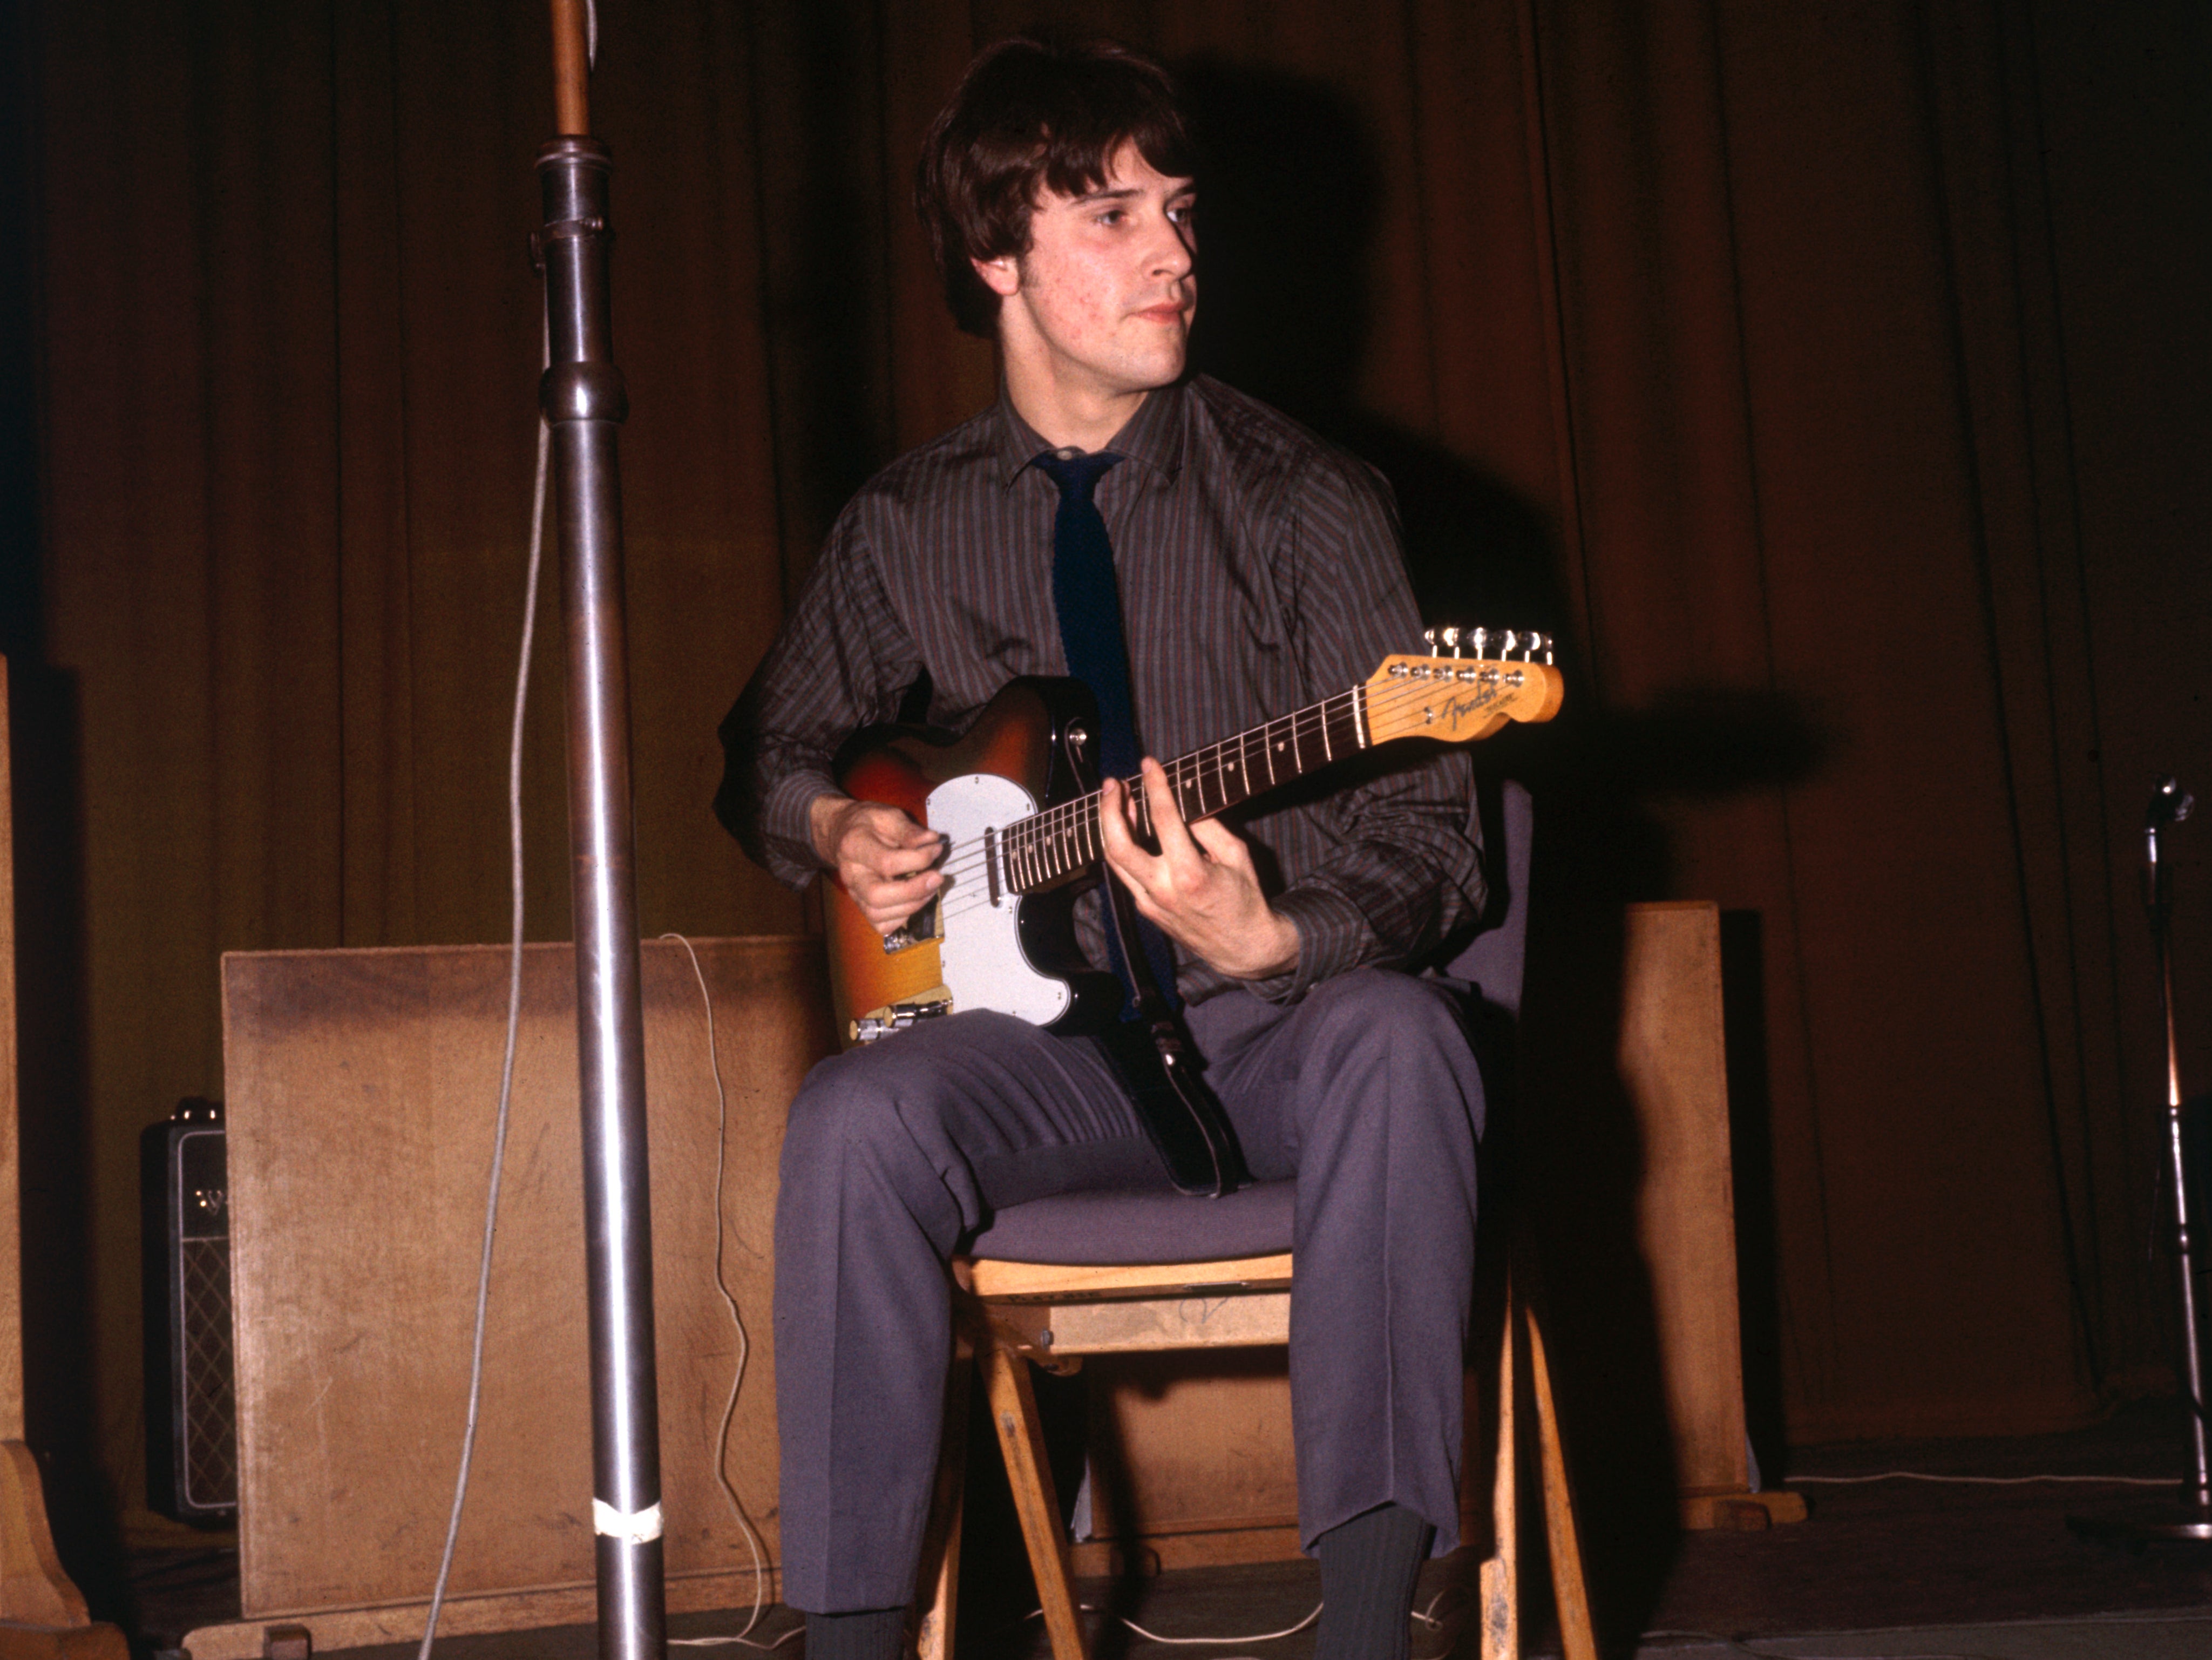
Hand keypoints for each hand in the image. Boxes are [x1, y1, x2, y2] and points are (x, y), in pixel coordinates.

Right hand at [810, 795, 944, 934]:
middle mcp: (851, 875)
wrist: (842, 833)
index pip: (886, 862)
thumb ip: (908, 829)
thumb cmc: (866, 825)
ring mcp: (855, 894)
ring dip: (913, 905)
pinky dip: (902, 918)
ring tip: (930, 888)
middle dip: (914, 891)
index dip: (918, 859)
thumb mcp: (886, 816)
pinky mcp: (862, 906)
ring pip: (879, 916)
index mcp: (854, 846)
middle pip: (877, 896)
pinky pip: (881, 926)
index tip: (936, 849)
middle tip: (937, 877)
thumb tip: (931, 841)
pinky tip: (915, 900)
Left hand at [1098, 758, 1299, 980]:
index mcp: (1190, 875)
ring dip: (1111, 826)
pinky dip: (1123, 846)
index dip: (1155, 786)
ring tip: (1119, 799)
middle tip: (1112, 784)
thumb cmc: (1245, 900)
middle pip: (1117, 845)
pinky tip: (1132, 828)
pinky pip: (1126, 873)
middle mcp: (1163, 890)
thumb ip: (1208, 827)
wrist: (1242, 948)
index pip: (1164, 820)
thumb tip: (1183, 801)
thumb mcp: (1237, 856)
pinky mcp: (1146, 910)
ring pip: (1114, 860)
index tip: (1149, 765)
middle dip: (1109, 809)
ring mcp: (1150, 903)